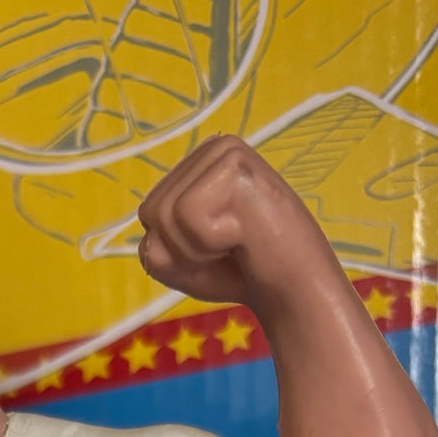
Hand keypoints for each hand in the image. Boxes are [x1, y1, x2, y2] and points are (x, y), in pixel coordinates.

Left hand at [137, 136, 320, 305]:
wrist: (290, 288)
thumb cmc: (238, 273)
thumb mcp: (181, 263)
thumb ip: (152, 247)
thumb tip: (150, 231)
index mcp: (197, 164)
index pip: (147, 214)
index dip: (174, 250)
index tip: (212, 249)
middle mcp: (212, 148)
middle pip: (152, 212)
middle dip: (182, 250)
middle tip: (226, 249)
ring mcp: (226, 153)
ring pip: (165, 215)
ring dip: (197, 248)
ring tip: (235, 242)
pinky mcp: (236, 165)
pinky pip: (188, 216)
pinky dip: (211, 242)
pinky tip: (244, 236)